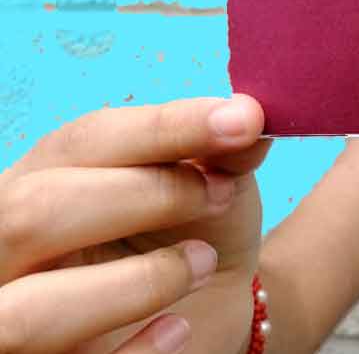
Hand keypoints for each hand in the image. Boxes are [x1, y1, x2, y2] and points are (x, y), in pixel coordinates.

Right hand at [0, 95, 269, 353]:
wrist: (206, 310)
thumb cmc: (192, 231)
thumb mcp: (211, 182)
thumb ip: (219, 149)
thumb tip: (245, 119)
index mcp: (37, 180)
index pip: (78, 142)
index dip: (161, 127)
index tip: (241, 122)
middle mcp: (6, 248)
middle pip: (31, 212)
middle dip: (141, 196)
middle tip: (219, 195)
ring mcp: (13, 318)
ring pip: (27, 311)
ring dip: (134, 283)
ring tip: (203, 264)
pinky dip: (134, 353)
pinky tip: (180, 328)